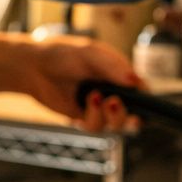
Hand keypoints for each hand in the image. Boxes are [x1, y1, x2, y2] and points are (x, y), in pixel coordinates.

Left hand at [0, 32, 141, 131]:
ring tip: (96, 97)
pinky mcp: (85, 118)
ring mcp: (100, 107)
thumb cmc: (63, 54)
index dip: (148, 101)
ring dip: (110, 115)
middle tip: (116, 104)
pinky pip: (97, 127)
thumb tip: (136, 81)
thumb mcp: (91, 54)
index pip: (143, 92)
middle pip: (134, 114)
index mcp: (120, 74)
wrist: (33, 67)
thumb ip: (114, 67)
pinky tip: (87, 102)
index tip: (144, 103)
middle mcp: (113, 92)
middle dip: (128, 114)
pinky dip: (94, 117)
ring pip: (116, 125)